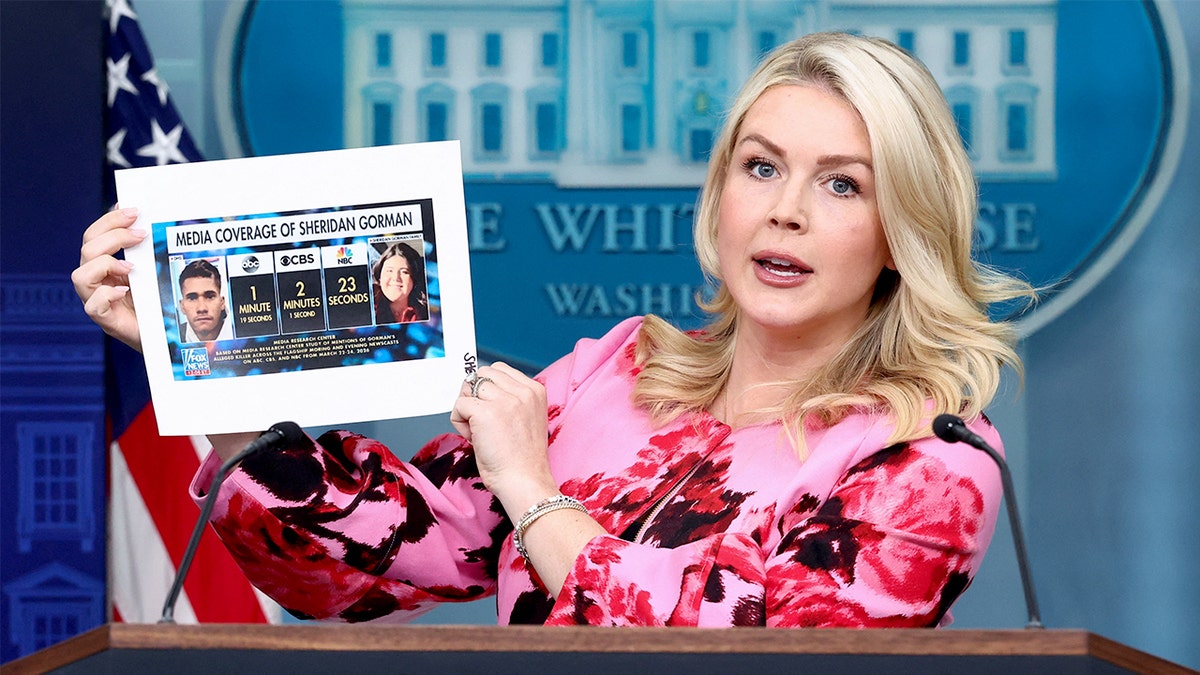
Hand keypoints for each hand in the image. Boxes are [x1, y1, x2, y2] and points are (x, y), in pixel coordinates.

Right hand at [71, 206, 145, 350]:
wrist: (166, 335)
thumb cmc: (158, 302)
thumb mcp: (153, 270)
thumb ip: (146, 251)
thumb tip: (147, 221)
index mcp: (105, 266)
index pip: (94, 236)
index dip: (109, 221)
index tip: (133, 212)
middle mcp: (97, 282)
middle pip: (87, 250)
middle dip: (112, 236)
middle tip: (140, 234)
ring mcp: (98, 301)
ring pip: (80, 276)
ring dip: (105, 265)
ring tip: (131, 267)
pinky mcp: (107, 321)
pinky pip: (92, 307)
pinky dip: (106, 295)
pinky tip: (124, 291)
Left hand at [450, 363, 557, 514]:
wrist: (524, 481)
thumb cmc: (522, 459)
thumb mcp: (526, 418)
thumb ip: (509, 399)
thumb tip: (476, 387)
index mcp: (535, 390)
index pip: (499, 369)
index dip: (489, 390)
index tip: (493, 413)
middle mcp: (522, 391)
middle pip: (482, 374)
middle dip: (476, 396)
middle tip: (483, 423)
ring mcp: (504, 400)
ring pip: (468, 388)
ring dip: (467, 410)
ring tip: (479, 432)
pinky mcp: (485, 412)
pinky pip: (459, 405)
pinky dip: (459, 422)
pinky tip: (473, 438)